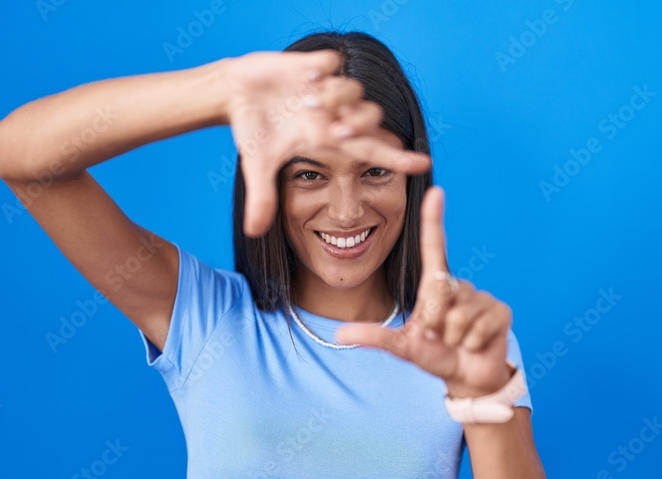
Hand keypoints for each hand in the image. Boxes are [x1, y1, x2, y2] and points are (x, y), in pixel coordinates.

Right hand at [220, 50, 431, 237]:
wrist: (236, 93)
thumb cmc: (255, 129)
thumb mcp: (258, 165)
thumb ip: (262, 197)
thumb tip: (253, 232)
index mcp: (328, 138)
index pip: (372, 150)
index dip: (398, 158)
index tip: (424, 165)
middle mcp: (334, 113)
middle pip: (371, 117)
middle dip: (358, 125)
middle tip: (334, 132)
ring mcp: (326, 87)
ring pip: (354, 89)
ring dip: (336, 98)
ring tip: (307, 103)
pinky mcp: (312, 63)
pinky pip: (333, 62)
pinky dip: (323, 69)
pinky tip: (305, 78)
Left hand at [335, 186, 513, 397]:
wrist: (466, 379)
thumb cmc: (435, 356)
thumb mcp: (402, 346)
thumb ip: (374, 337)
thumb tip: (339, 334)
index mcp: (436, 286)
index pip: (435, 247)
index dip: (434, 220)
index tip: (435, 190)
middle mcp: (459, 286)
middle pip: (440, 295)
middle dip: (434, 323)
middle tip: (439, 336)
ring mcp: (482, 298)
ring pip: (459, 315)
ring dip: (454, 337)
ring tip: (458, 341)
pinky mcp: (501, 312)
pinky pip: (480, 326)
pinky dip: (473, 342)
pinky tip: (475, 344)